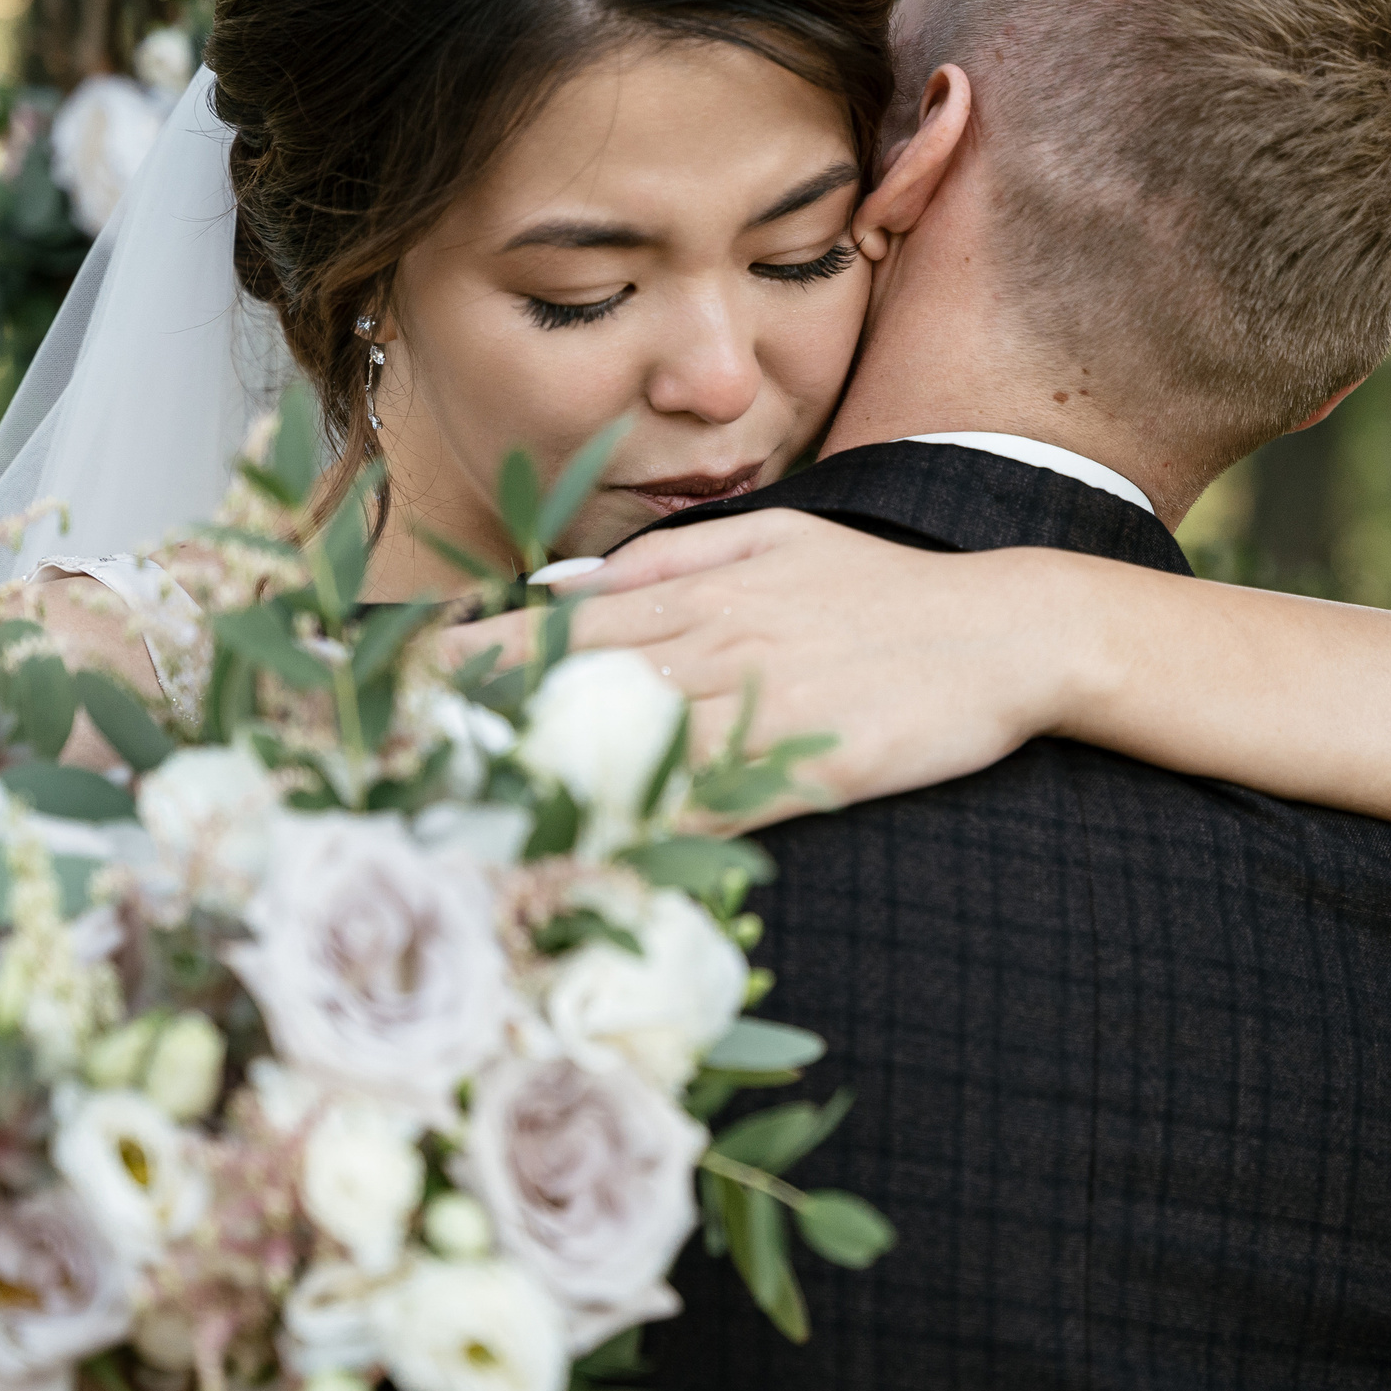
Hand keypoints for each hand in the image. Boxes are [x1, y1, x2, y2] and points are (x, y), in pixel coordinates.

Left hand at [438, 510, 1093, 823]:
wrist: (1007, 632)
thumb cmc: (885, 589)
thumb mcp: (778, 537)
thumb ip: (671, 557)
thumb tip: (562, 583)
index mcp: (702, 592)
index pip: (562, 624)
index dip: (474, 653)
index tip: (393, 676)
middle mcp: (716, 644)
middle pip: (573, 684)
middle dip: (477, 716)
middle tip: (384, 747)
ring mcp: (763, 706)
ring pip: (628, 744)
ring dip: (539, 775)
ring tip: (451, 805)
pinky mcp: (811, 768)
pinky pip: (713, 803)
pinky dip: (648, 827)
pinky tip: (586, 852)